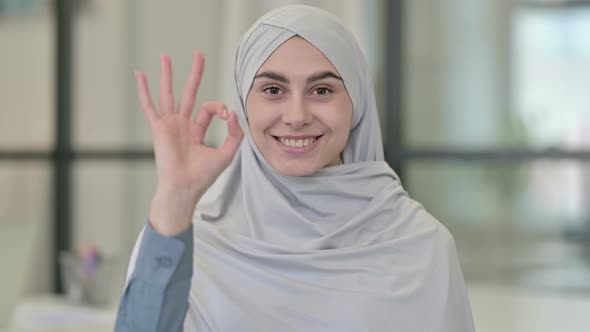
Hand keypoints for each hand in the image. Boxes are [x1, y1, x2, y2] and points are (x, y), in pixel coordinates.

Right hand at [135, 51, 243, 235]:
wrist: (185, 188)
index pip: (210, 108)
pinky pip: (149, 106)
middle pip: (189, 92)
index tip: (228, 116)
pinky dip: (144, 90)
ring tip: (166, 56)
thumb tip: (234, 112)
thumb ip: (235, 133)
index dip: (220, 108)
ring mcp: (169, 125)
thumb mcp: (227, 153)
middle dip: (194, 74)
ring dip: (168, 75)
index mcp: (197, 130)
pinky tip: (139, 75)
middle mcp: (182, 125)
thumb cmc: (203, 176)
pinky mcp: (159, 128)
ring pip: (168, 93)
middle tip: (199, 55)